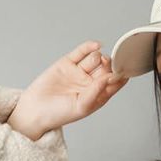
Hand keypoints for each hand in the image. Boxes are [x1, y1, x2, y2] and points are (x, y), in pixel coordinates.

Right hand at [7, 40, 127, 138]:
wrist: (35, 109)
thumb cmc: (59, 114)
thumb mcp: (81, 107)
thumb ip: (96, 92)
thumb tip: (109, 78)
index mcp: (97, 96)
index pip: (114, 84)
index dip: (121, 76)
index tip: (125, 70)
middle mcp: (90, 83)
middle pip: (106, 68)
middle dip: (110, 65)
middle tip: (108, 65)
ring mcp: (79, 72)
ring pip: (95, 59)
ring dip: (99, 57)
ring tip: (97, 60)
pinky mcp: (68, 63)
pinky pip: (82, 52)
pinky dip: (90, 47)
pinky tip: (96, 45)